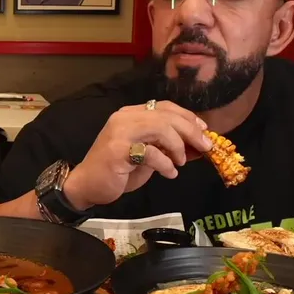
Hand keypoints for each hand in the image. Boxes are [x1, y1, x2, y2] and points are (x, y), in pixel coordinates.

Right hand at [63, 101, 212, 209]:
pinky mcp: (118, 150)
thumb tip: (198, 146)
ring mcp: (120, 132)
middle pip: (167, 116)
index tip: (204, 131)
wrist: (87, 185)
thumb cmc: (117, 171)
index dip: (188, 117)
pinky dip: (166, 164)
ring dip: (178, 146)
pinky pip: (151, 152)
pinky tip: (169, 174)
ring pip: (161, 128)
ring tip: (180, 162)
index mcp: (132, 114)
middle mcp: (125, 117)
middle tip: (205, 147)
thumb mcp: (149, 156)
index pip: (165, 107)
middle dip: (191, 131)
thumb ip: (168, 147)